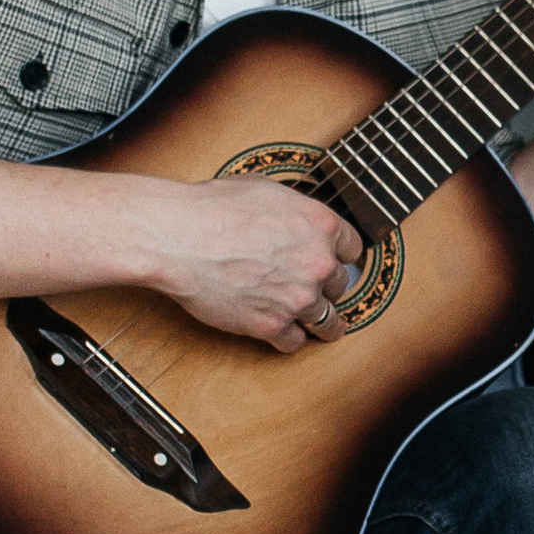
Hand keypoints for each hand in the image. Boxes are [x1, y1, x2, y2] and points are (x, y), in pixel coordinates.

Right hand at [134, 175, 364, 351]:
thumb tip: (296, 217)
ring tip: (326, 328)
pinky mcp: (271, 325)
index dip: (342, 255)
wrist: (180, 237)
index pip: (353, 247)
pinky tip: (284, 333)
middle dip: (327, 286)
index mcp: (321, 225)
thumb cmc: (213, 208)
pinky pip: (294, 342)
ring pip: (328, 322)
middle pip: (340, 284)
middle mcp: (317, 263)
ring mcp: (297, 298)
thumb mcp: (266, 190)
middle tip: (314, 288)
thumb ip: (294, 210)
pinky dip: (288, 338)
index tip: (337, 262)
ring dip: (326, 324)